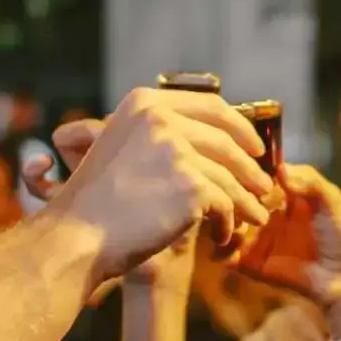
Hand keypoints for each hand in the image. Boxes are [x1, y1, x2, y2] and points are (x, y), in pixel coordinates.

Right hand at [45, 88, 274, 283]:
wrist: (77, 237)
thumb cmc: (96, 203)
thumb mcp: (121, 147)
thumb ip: (159, 135)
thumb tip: (212, 139)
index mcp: (144, 103)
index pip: (210, 105)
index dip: (240, 126)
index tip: (255, 146)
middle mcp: (161, 119)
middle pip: (226, 142)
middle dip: (249, 167)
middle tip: (263, 186)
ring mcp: (177, 151)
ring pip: (230, 177)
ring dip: (246, 201)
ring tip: (256, 216)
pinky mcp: (191, 186)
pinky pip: (225, 205)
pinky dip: (228, 224)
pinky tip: (222, 237)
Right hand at [233, 163, 340, 313]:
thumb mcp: (333, 200)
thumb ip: (309, 180)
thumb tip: (279, 168)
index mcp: (288, 194)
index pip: (258, 178)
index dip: (246, 174)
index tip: (238, 172)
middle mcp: (269, 213)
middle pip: (238, 199)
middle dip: (230, 197)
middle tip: (230, 198)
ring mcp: (259, 238)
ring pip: (228, 224)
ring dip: (222, 221)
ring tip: (230, 222)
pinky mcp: (253, 264)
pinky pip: (228, 255)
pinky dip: (221, 249)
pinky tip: (228, 243)